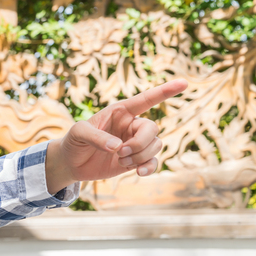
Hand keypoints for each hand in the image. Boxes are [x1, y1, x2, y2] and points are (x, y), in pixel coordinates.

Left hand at [45, 79, 187, 192]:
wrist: (71, 163)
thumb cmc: (73, 142)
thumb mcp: (78, 133)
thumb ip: (96, 137)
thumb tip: (118, 147)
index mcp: (120, 112)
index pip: (145, 99)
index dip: (164, 91)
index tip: (184, 82)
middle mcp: (131, 125)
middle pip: (152, 129)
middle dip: (140, 143)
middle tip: (119, 153)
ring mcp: (135, 143)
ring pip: (155, 146)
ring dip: (140, 156)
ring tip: (119, 161)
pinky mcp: (135, 160)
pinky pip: (154, 162)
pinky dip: (149, 167)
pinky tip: (139, 173)